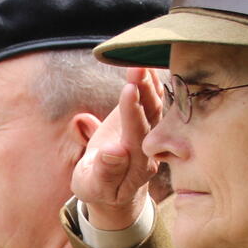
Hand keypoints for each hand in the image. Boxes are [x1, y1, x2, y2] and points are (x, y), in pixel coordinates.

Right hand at [70, 67, 163, 230]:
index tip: (128, 91)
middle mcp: (151, 148)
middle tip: (138, 68)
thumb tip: (113, 152)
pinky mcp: (150, 120)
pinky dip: (151, 81)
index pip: (137, 136)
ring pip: (155, 105)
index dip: (133, 114)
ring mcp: (154, 133)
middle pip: (152, 117)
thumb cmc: (97, 187)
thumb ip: (104, 172)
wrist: (112, 187)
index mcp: (137, 166)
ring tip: (140, 60)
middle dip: (145, 91)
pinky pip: (153, 99)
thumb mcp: (92, 186)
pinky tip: (146, 62)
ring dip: (149, 82)